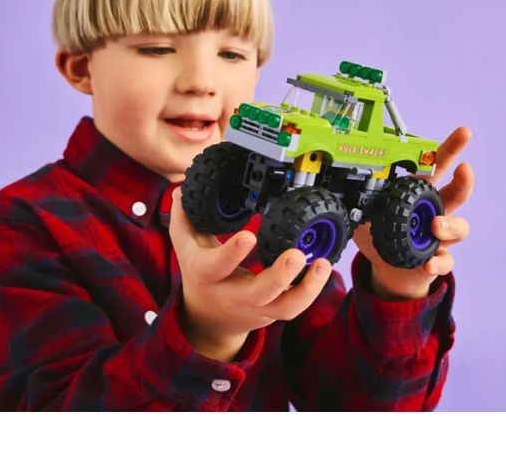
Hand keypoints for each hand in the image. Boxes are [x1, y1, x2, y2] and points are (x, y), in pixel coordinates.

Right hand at [169, 187, 332, 360]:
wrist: (208, 318)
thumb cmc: (201, 274)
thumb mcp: (186, 246)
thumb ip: (185, 217)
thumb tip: (182, 188)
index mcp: (208, 275)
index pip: (216, 267)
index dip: (232, 254)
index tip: (248, 235)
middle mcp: (233, 295)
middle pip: (258, 293)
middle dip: (279, 276)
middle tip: (296, 254)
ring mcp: (257, 307)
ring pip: (284, 307)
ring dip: (307, 287)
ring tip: (322, 263)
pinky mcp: (274, 312)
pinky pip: (296, 306)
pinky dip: (312, 289)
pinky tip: (323, 267)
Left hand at [352, 127, 473, 299]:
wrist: (389, 267)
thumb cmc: (380, 232)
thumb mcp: (367, 210)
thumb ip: (361, 196)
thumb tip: (341, 178)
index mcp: (419, 193)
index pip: (438, 166)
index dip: (451, 148)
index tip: (464, 132)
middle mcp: (436, 211)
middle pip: (458, 192)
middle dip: (464, 179)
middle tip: (464, 169)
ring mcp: (441, 236)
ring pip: (459, 227)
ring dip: (450, 224)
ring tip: (435, 226)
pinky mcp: (438, 259)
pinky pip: (446, 261)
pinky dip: (439, 262)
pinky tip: (428, 262)